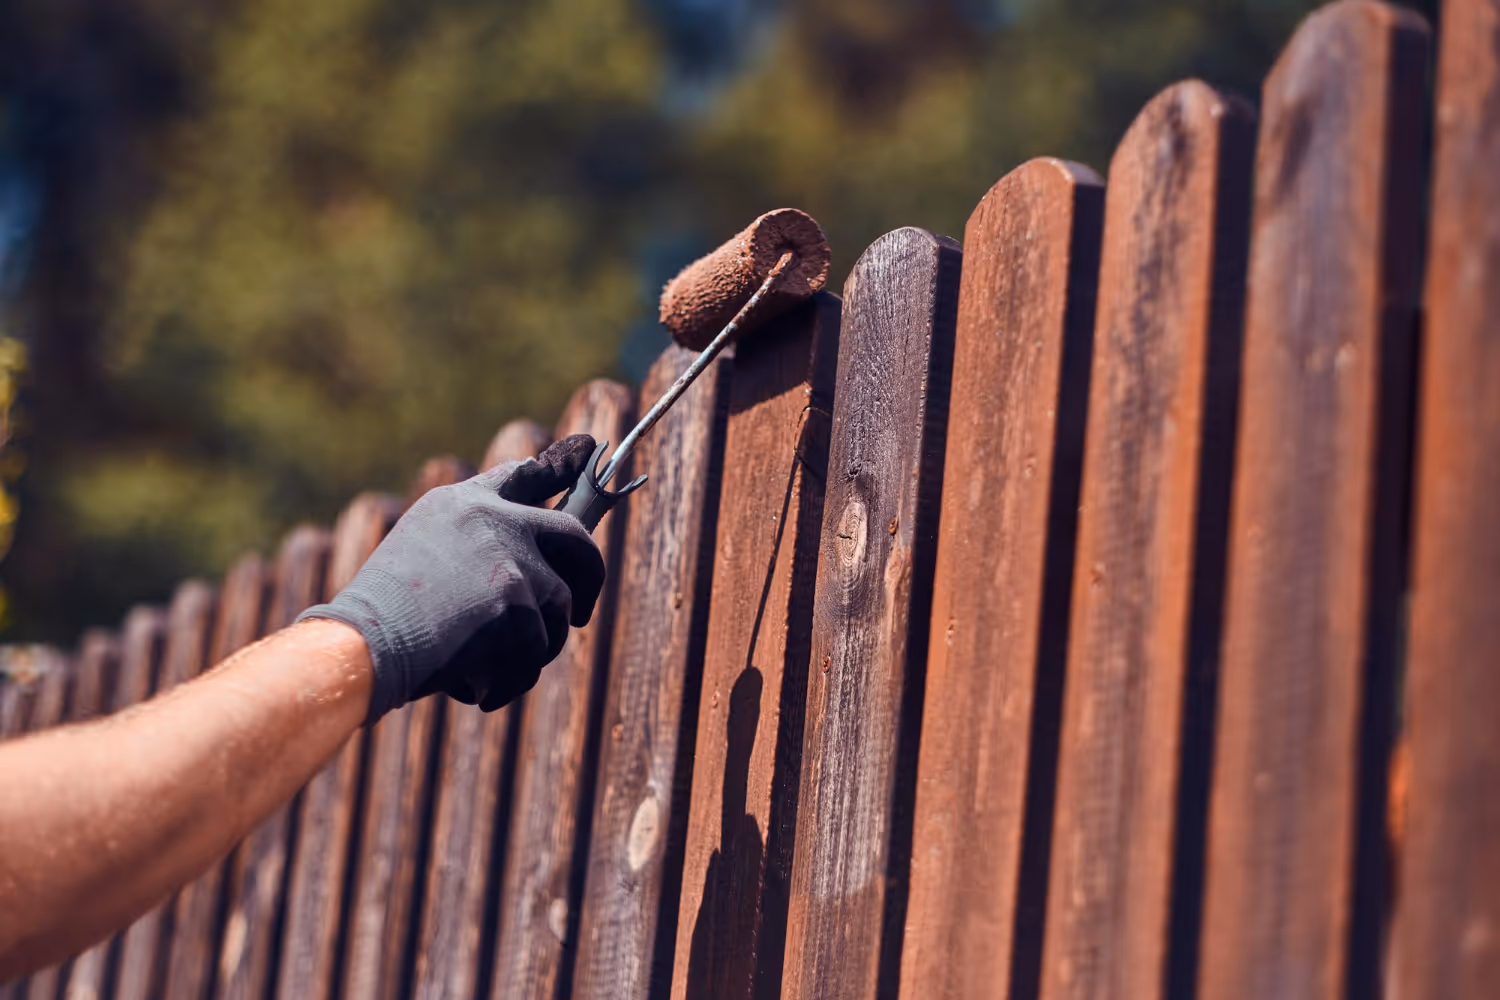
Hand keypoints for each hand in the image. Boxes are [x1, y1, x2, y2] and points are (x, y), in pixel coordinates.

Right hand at [300, 435, 605, 720]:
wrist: (363, 645)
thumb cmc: (382, 615)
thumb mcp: (420, 554)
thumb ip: (471, 539)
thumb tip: (526, 552)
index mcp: (463, 504)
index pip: (522, 476)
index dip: (560, 465)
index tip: (588, 447)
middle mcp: (493, 519)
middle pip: (573, 537)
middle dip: (589, 577)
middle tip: (581, 612)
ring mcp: (510, 558)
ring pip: (558, 608)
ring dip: (533, 646)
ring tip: (489, 666)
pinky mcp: (518, 603)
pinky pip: (537, 651)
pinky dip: (510, 679)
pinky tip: (476, 686)